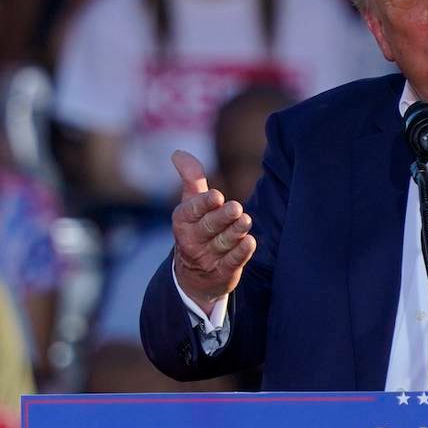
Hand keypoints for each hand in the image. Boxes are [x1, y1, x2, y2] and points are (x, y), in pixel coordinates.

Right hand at [170, 150, 255, 307]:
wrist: (195, 275)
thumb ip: (190, 179)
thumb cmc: (196, 229)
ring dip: (235, 232)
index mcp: (182, 221)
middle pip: (208, 227)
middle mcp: (192, 240)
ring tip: (246, 220)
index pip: (192, 210)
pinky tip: (250, 242)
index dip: (204, 204)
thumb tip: (178, 152)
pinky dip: (241, 253)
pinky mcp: (222, 273)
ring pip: (222, 243)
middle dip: (222, 217)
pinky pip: (231, 262)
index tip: (217, 196)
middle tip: (236, 208)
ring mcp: (206, 258)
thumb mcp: (190, 205)